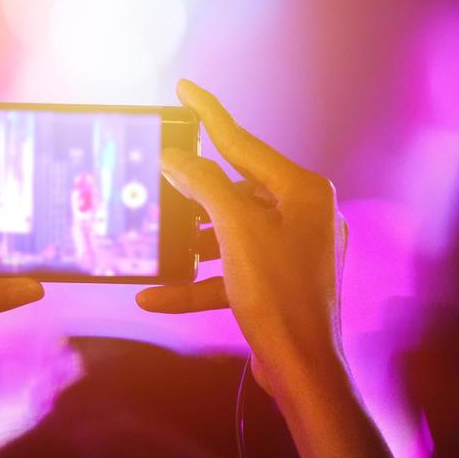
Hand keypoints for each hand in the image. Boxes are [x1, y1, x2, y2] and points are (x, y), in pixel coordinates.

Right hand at [137, 80, 347, 401]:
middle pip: (235, 189)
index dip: (208, 115)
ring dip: (191, 242)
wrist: (303, 369)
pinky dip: (198, 280)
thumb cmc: (278, 294)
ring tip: (154, 244)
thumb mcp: (235, 230)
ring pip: (230, 231)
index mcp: (302, 190)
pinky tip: (155, 296)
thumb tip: (175, 158)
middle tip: (156, 179)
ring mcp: (294, 250)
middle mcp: (304, 213)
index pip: (244, 143)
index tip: (183, 89)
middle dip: (192, 195)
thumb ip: (204, 186)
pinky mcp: (281, 282)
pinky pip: (233, 270)